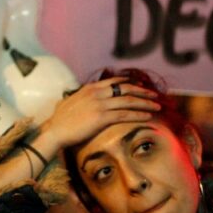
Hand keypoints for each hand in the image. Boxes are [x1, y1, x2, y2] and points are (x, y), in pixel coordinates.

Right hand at [34, 77, 159, 154]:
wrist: (55, 130)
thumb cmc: (60, 120)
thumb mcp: (70, 102)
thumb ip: (80, 98)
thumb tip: (82, 98)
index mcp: (90, 88)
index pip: (115, 82)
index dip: (130, 84)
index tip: (141, 87)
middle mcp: (97, 93)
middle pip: (126, 89)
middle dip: (143, 92)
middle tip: (155, 95)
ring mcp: (100, 104)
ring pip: (129, 101)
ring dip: (146, 103)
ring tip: (157, 106)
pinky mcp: (102, 117)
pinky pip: (125, 114)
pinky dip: (139, 115)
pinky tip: (148, 117)